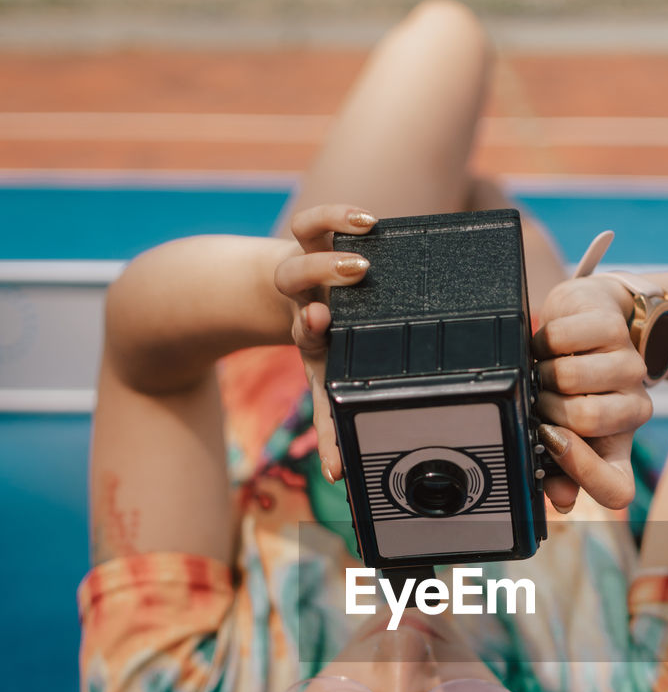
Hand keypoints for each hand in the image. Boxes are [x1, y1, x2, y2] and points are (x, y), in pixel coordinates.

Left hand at [273, 204, 376, 481]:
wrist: (276, 297)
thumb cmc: (318, 344)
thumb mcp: (323, 380)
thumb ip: (331, 423)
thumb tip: (340, 477)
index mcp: (307, 331)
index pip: (305, 332)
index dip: (311, 328)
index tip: (321, 323)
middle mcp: (302, 292)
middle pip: (296, 276)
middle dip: (320, 272)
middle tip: (354, 274)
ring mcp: (306, 260)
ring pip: (304, 241)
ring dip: (329, 243)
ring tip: (362, 250)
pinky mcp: (313, 233)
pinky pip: (316, 217)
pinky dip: (336, 213)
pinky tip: (366, 220)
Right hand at [533, 278, 652, 512]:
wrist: (592, 320)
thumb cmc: (571, 384)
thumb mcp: (561, 430)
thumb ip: (557, 470)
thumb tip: (559, 499)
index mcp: (617, 448)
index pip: (616, 488)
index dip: (583, 473)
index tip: (551, 443)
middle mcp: (634, 411)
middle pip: (584, 420)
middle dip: (546, 406)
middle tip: (543, 396)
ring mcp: (628, 367)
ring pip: (570, 378)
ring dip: (544, 371)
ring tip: (547, 369)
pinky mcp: (613, 329)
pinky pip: (562, 340)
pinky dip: (543, 341)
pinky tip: (551, 344)